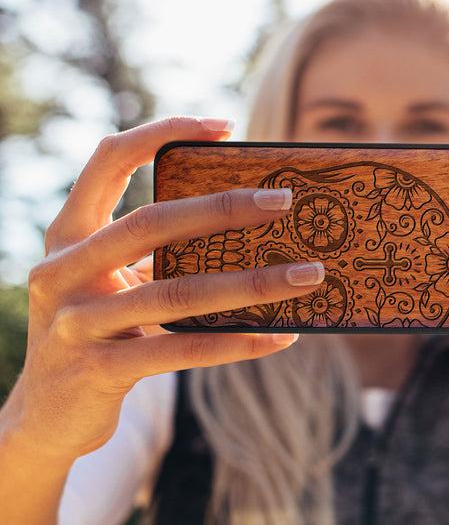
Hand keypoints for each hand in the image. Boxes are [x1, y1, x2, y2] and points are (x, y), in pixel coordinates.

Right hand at [3, 117, 324, 464]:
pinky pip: (182, 350)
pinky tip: (280, 336)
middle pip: (151, 223)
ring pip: (177, 292)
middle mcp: (62, 270)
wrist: (46, 416)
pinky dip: (236, 342)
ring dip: (252, 283)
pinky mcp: (98, 371)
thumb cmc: (98, 329)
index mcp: (69, 234)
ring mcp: (76, 323)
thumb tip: (247, 225)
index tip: (224, 126)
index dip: (162, 133)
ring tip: (307, 275)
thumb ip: (156, 252)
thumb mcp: (112, 281)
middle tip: (284, 200)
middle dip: (224, 208)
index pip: (109, 159)